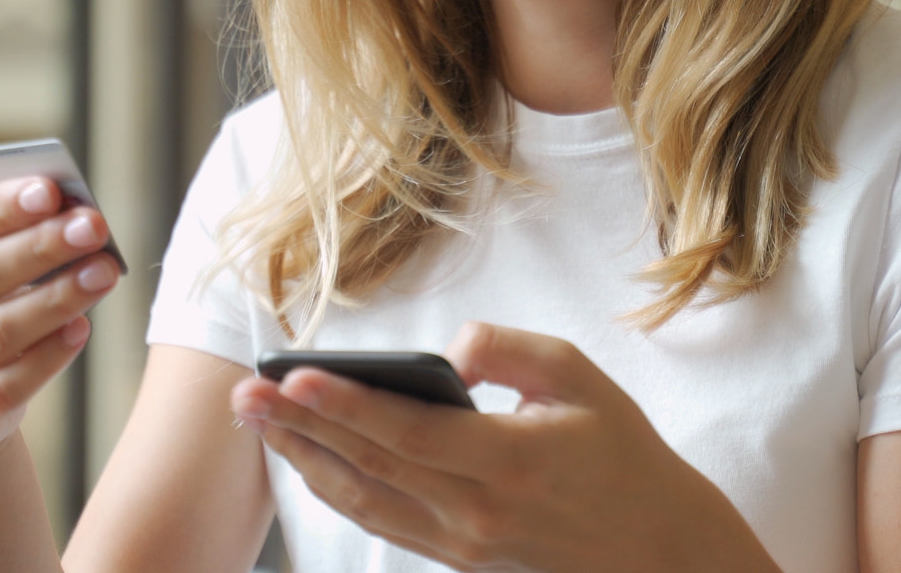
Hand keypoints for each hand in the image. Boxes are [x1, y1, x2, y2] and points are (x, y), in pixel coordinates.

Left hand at [230, 323, 779, 572]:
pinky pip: (381, 523)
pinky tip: (306, 456)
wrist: (655, 547)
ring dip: (303, 459)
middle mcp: (477, 512)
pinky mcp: (457, 559)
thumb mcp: (581, 377)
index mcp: (510, 462)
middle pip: (368, 466)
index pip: (407, 432)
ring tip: (258, 419)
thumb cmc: (620, 452)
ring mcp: (463, 544)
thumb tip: (450, 350)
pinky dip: (336, 488)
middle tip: (245, 392)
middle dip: (299, 427)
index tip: (292, 375)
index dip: (344, 404)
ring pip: (363, 501)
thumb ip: (510, 350)